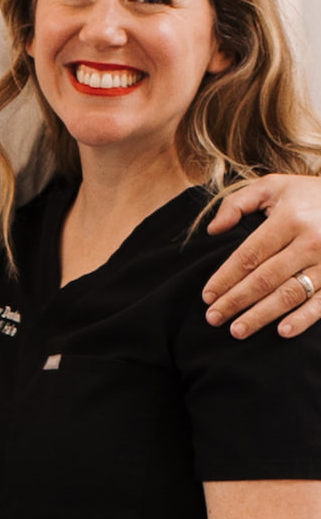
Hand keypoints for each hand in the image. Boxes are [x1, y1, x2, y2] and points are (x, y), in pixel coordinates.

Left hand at [203, 175, 320, 337]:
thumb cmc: (308, 195)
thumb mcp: (273, 187)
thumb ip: (238, 203)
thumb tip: (213, 230)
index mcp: (289, 219)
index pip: (249, 255)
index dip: (225, 278)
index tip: (207, 295)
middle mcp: (310, 242)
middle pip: (265, 279)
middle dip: (236, 301)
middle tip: (213, 318)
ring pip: (290, 294)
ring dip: (262, 315)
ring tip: (237, 331)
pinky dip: (303, 319)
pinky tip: (283, 332)